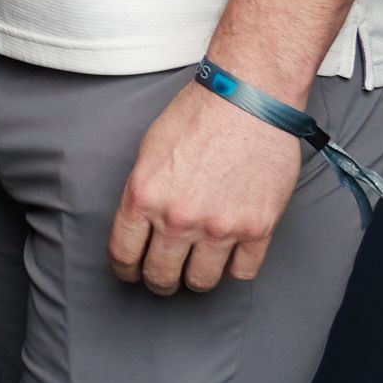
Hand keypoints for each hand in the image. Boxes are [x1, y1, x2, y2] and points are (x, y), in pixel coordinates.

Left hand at [107, 77, 306, 294]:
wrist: (248, 101)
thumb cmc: (197, 116)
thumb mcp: (149, 151)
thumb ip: (144, 192)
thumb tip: (142, 223)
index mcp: (145, 196)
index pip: (124, 252)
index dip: (124, 269)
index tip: (129, 273)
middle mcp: (180, 218)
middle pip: (161, 274)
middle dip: (158, 281)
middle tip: (162, 279)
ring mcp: (221, 227)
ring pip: (202, 280)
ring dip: (195, 280)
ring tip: (195, 270)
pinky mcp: (259, 229)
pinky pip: (243, 272)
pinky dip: (234, 269)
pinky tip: (229, 258)